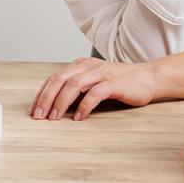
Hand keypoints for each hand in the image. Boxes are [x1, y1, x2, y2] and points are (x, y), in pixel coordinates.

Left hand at [28, 57, 158, 120]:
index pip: (54, 77)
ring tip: (54, 117)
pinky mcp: (114, 83)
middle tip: (38, 115)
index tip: (34, 110)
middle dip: (46, 98)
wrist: (149, 78)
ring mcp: (102, 73)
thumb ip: (77, 88)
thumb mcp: (94, 81)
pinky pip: (95, 93)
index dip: (41, 94)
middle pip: (60, 79)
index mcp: (81, 65)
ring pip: (74, 85)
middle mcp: (89, 66)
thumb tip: (55, 106)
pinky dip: (84, 106)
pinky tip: (78, 118)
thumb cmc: (120, 83)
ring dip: (61, 102)